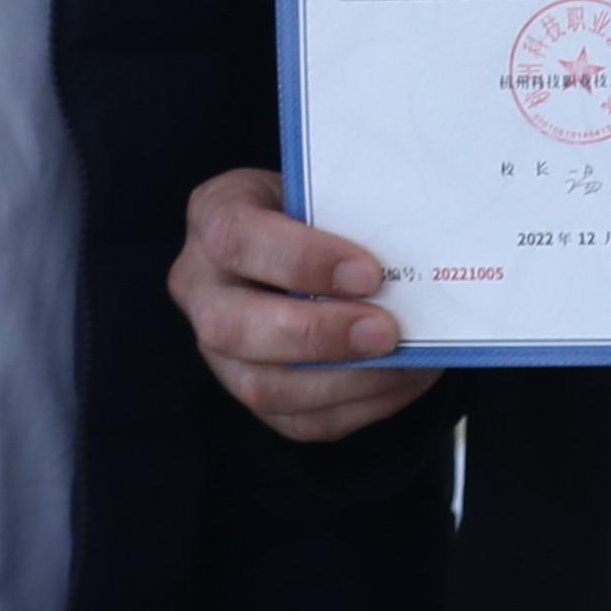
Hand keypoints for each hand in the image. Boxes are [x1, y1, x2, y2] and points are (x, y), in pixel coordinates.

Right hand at [173, 169, 445, 445]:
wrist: (305, 241)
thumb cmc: (319, 209)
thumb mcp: (323, 190)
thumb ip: (349, 217)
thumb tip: (410, 254)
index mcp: (213, 216)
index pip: (239, 239)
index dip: (302, 260)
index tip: (369, 274)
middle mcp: (199, 286)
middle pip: (234, 327)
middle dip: (319, 335)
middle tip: (387, 331)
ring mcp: (218, 348)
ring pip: (263, 386)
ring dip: (343, 380)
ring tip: (403, 360)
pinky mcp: (251, 392)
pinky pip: (298, 420)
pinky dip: (358, 405)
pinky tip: (402, 379)